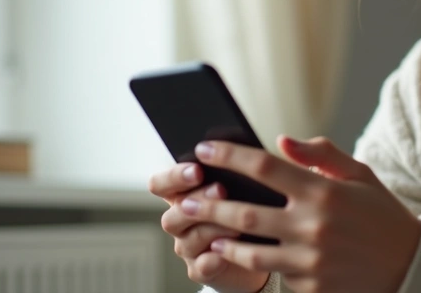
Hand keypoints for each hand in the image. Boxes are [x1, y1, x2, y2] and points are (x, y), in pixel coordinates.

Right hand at [149, 162, 271, 291]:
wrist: (260, 248)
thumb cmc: (245, 207)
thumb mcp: (238, 185)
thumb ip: (229, 170)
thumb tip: (236, 150)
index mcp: (182, 195)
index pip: (160, 185)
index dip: (174, 177)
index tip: (197, 169)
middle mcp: (180, 222)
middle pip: (171, 214)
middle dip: (197, 201)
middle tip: (221, 190)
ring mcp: (188, 247)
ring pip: (189, 239)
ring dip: (212, 228)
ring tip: (238, 221)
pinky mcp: (201, 269)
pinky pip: (202, 266)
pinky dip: (214, 259)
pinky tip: (227, 252)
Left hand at [179, 136, 420, 292]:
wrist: (410, 267)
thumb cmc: (382, 216)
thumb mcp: (360, 176)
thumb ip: (321, 155)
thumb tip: (282, 140)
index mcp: (323, 192)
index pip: (265, 166)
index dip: (230, 155)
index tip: (204, 148)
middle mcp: (313, 226)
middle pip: (245, 213)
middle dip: (209, 205)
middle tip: (186, 199)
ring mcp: (310, 261)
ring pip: (250, 252)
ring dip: (223, 243)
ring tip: (207, 235)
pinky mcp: (311, 288)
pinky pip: (275, 276)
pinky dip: (258, 266)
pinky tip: (240, 259)